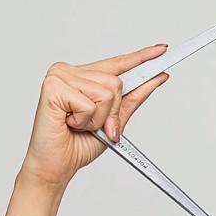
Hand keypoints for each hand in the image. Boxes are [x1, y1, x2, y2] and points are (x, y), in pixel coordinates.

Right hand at [21, 43, 170, 188]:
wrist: (56, 166)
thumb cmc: (78, 144)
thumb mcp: (114, 121)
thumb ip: (133, 99)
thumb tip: (157, 78)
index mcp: (83, 76)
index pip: (117, 63)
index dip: (141, 57)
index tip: (162, 49)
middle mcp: (70, 71)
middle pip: (116, 82)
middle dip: (112, 111)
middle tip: (93, 126)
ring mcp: (60, 76)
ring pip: (107, 93)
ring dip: (98, 118)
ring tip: (78, 125)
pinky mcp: (53, 87)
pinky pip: (90, 104)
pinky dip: (85, 121)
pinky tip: (68, 124)